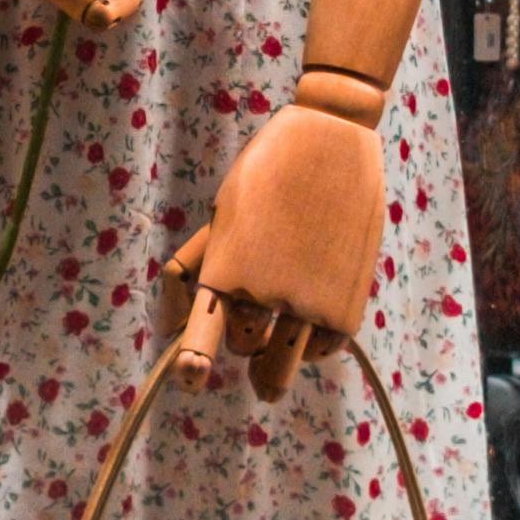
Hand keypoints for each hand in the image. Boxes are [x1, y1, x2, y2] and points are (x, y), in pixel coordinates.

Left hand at [163, 99, 386, 402]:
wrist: (334, 140)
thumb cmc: (267, 172)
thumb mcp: (222, 214)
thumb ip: (197, 268)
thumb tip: (172, 323)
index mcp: (227, 266)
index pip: (204, 329)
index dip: (194, 360)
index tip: (192, 379)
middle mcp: (266, 290)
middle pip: (245, 348)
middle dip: (243, 344)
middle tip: (249, 336)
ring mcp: (309, 301)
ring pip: (283, 361)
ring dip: (273, 366)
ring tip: (269, 376)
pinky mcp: (347, 304)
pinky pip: (323, 350)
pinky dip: (312, 349)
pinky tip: (309, 331)